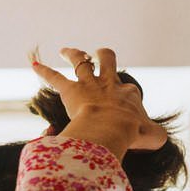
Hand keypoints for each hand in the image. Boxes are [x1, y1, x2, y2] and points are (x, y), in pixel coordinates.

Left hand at [30, 46, 167, 151]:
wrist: (112, 128)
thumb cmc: (132, 133)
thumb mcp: (152, 137)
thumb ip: (155, 137)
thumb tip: (155, 140)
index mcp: (128, 94)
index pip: (128, 91)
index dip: (127, 98)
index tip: (125, 113)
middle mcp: (108, 84)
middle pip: (107, 61)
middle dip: (103, 56)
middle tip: (98, 54)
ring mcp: (89, 85)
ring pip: (81, 62)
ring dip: (73, 54)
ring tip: (66, 50)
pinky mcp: (71, 91)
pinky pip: (54, 78)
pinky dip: (44, 71)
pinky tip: (34, 64)